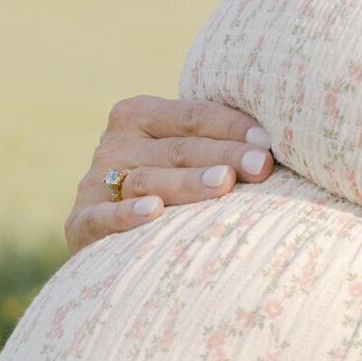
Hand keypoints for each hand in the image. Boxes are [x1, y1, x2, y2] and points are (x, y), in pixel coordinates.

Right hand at [64, 95, 274, 254]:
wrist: (111, 244)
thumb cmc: (170, 195)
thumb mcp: (186, 160)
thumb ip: (218, 146)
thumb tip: (282, 145)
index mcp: (139, 116)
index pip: (193, 116)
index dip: (232, 127)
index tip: (270, 142)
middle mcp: (113, 144)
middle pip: (178, 149)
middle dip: (224, 156)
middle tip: (261, 166)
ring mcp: (94, 183)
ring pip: (148, 181)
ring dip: (187, 183)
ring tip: (224, 184)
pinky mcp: (79, 222)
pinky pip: (102, 217)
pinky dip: (125, 215)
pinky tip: (153, 213)